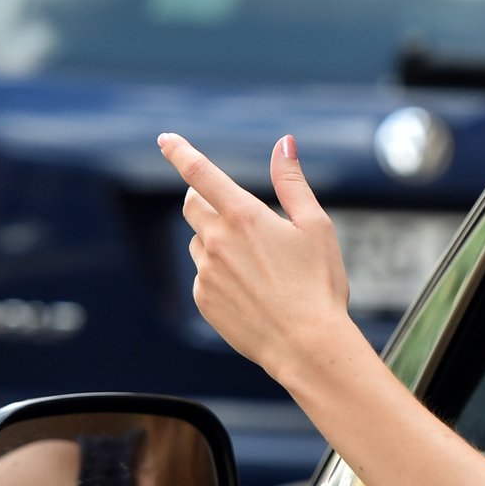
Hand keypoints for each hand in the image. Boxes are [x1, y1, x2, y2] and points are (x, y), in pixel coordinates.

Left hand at [158, 132, 353, 376]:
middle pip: (192, 205)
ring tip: (258, 266)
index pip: (200, 172)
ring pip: (199, 242)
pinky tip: (251, 292)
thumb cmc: (319, 285)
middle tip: (235, 214)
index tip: (165, 139)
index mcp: (244, 216)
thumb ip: (293, 182)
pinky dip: (220, 275)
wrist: (306, 346)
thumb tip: (283, 144)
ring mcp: (206, 273)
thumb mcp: (316, 226)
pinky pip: (203, 276)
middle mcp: (217, 241)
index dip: (179, 151)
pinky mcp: (203, 300)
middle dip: (205, 200)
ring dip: (217, 241)